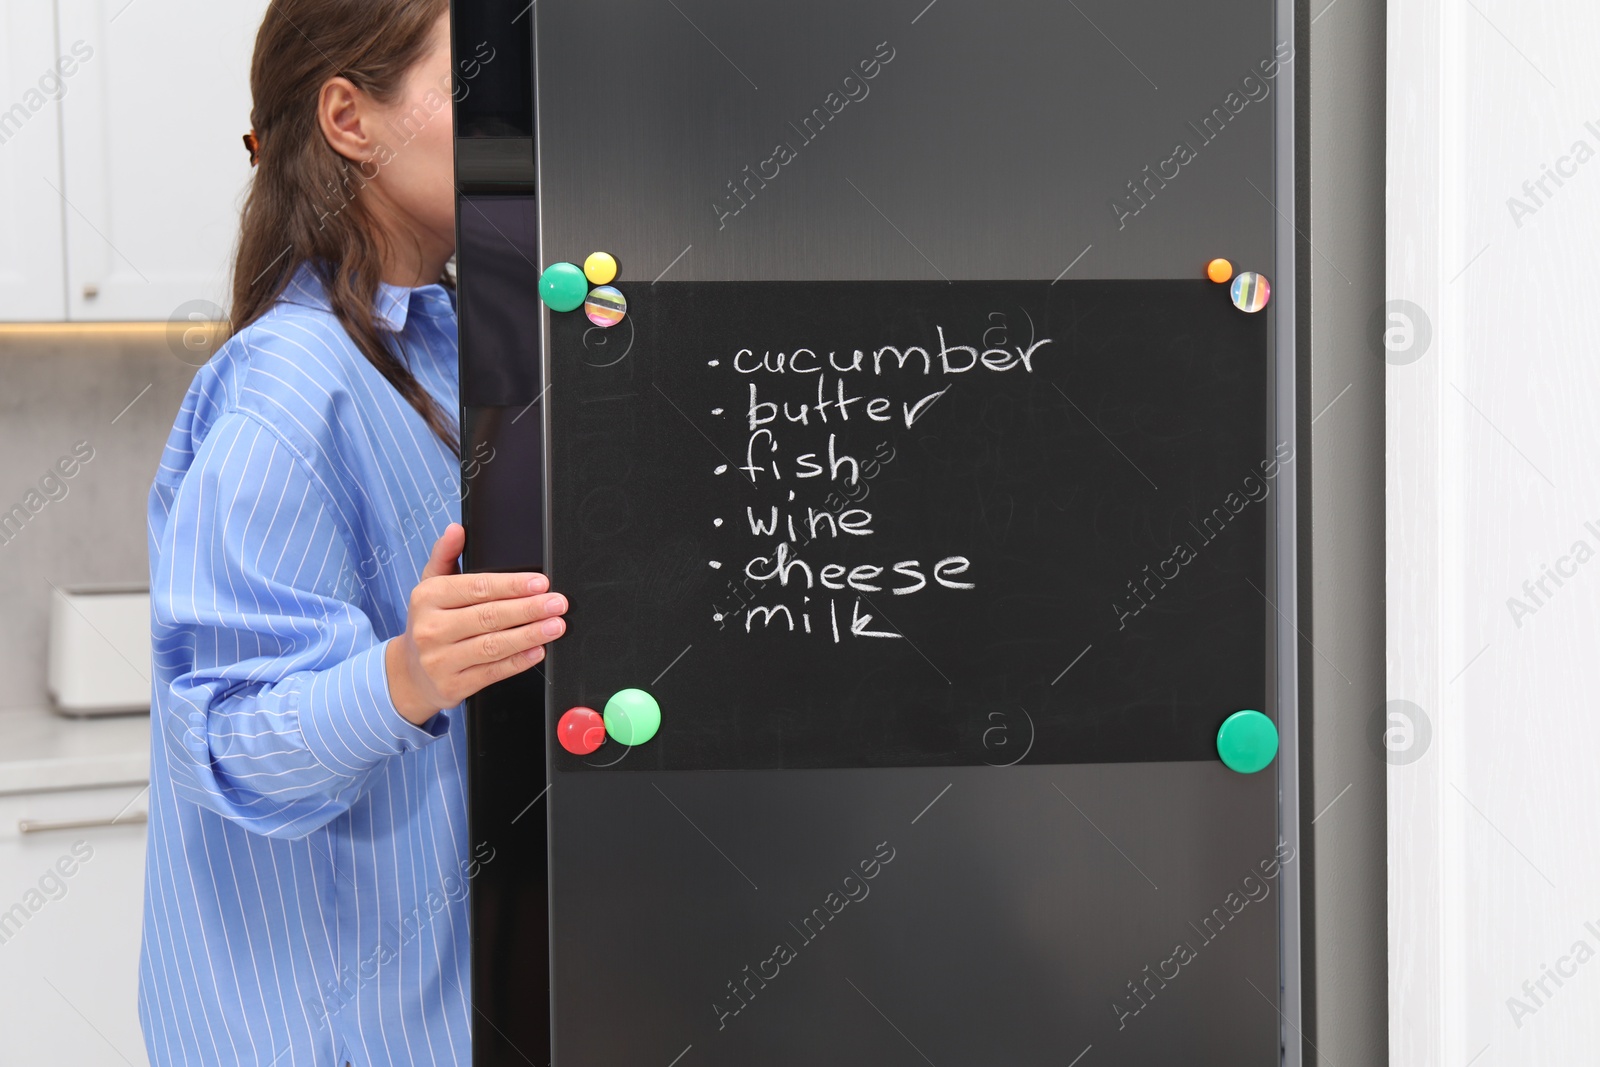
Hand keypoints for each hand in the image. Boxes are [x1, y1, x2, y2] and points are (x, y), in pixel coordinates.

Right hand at [385, 523, 566, 723]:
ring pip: (493, 646)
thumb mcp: (430, 587)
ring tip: (555, 626)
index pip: (477, 588)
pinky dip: (518, 662)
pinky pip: (492, 672)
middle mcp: (431, 629)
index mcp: (428, 598)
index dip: (512, 586)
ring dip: (530, 635)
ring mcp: (440, 660)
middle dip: (529, 609)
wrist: (408, 674)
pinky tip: (538, 651)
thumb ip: (446, 556)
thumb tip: (456, 530)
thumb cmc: (430, 623)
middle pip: (489, 616)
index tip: (541, 583)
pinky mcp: (453, 686)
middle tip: (557, 603)